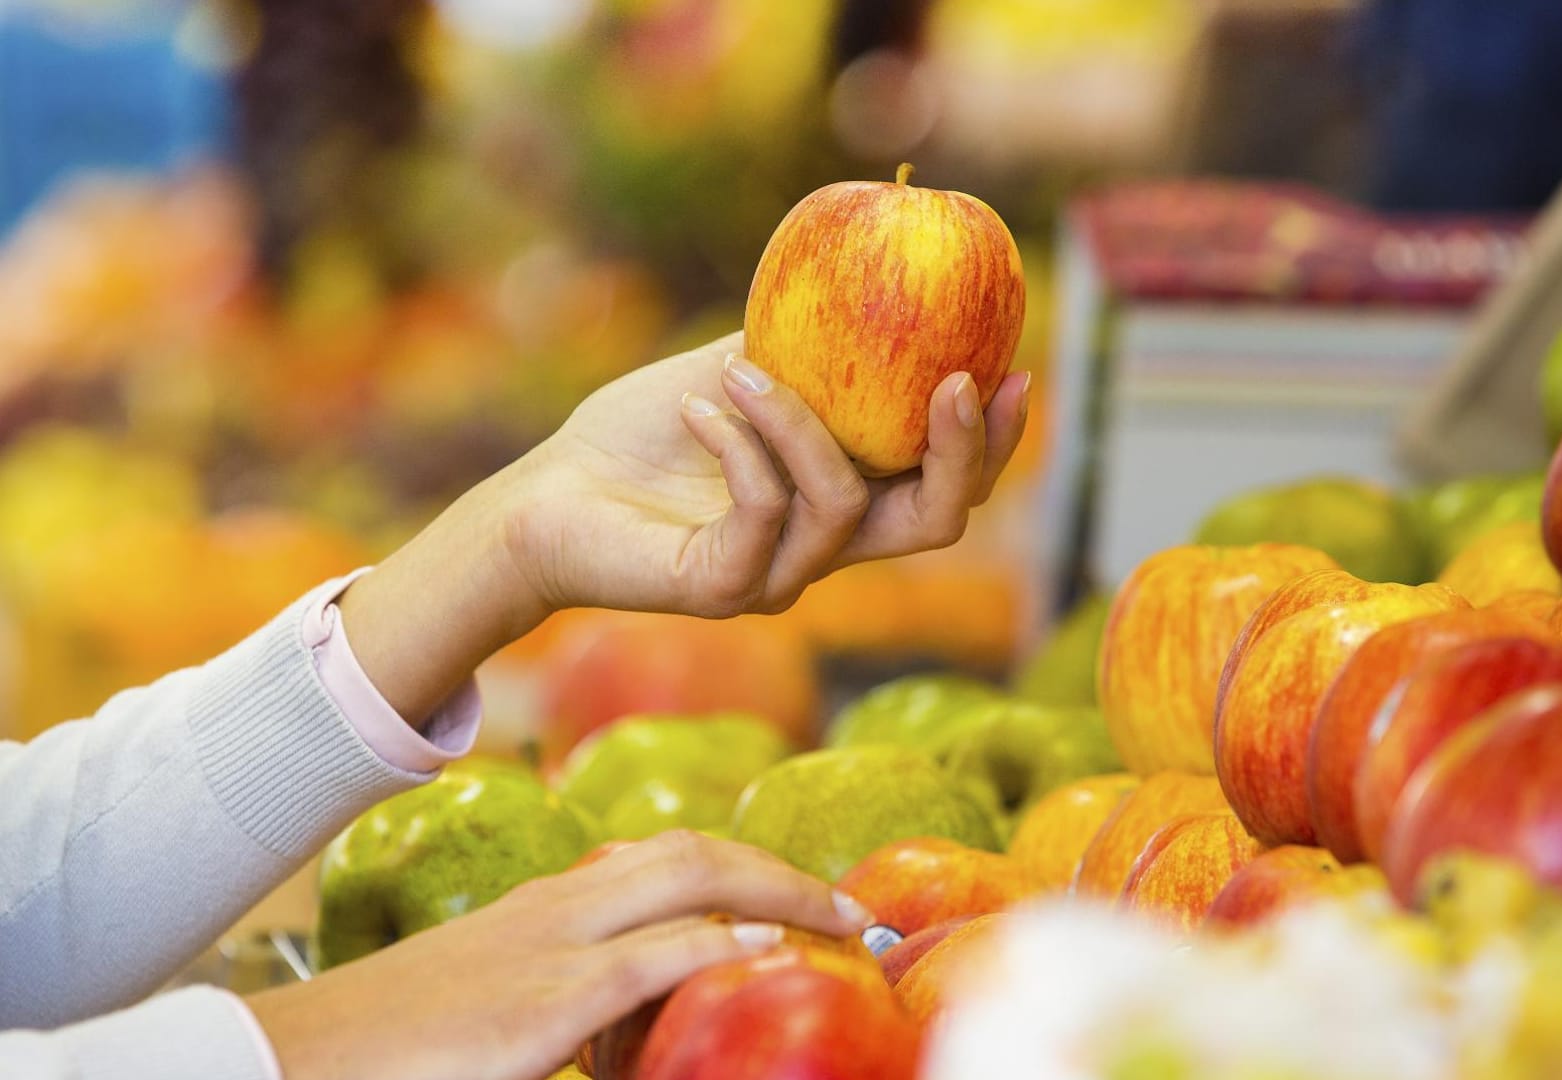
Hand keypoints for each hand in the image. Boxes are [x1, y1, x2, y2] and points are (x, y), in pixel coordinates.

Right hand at [249, 831, 873, 1079]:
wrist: (290, 1059)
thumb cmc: (392, 1043)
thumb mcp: (497, 1005)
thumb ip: (574, 1000)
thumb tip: (638, 1028)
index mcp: (549, 906)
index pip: (669, 860)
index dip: (750, 870)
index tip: (809, 900)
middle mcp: (557, 907)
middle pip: (693, 852)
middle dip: (783, 869)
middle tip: (852, 906)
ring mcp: (547, 948)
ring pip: (685, 880)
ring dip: (777, 891)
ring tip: (840, 919)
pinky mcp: (534, 1006)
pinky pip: (646, 960)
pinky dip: (717, 945)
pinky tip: (770, 949)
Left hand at [507, 331, 1028, 617]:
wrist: (545, 497)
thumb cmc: (637, 436)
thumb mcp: (737, 373)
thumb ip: (806, 349)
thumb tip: (872, 278)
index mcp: (839, 502)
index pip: (941, 487)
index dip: (989, 440)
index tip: (1012, 368)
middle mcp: (822, 550)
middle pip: (936, 520)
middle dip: (959, 450)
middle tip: (955, 381)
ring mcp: (777, 577)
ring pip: (843, 501)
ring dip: (797, 419)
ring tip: (737, 371)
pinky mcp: (724, 589)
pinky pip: (766, 510)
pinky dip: (739, 442)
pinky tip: (697, 407)